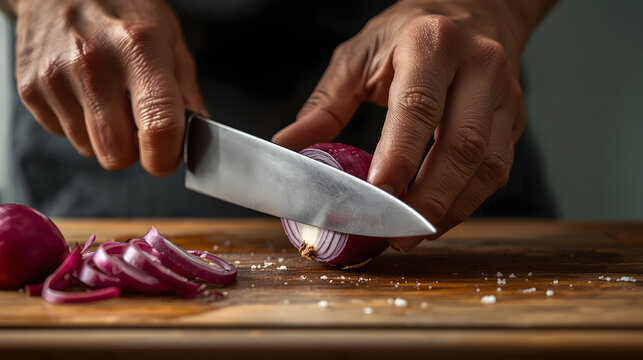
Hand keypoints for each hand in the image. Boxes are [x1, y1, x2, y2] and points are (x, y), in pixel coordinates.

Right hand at [10, 0, 205, 174]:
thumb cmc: (121, 7)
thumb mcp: (169, 36)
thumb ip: (186, 88)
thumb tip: (198, 129)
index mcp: (140, 49)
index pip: (158, 127)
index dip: (165, 157)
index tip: (166, 159)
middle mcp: (94, 64)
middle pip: (117, 153)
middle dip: (133, 151)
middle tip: (138, 125)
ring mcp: (56, 77)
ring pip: (89, 149)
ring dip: (104, 136)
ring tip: (108, 98)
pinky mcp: (30, 89)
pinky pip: (63, 134)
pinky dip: (77, 123)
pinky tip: (83, 92)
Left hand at [272, 0, 554, 249]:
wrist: (471, 12)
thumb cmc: (407, 36)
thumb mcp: (358, 57)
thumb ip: (325, 104)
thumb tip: (288, 148)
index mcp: (431, 44)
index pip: (419, 107)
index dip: (400, 156)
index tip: (378, 195)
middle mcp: (478, 66)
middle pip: (462, 144)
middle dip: (429, 198)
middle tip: (398, 233)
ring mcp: (504, 94)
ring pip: (487, 165)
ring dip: (451, 208)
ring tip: (416, 233)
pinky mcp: (513, 118)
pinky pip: (497, 169)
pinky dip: (468, 200)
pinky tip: (439, 215)